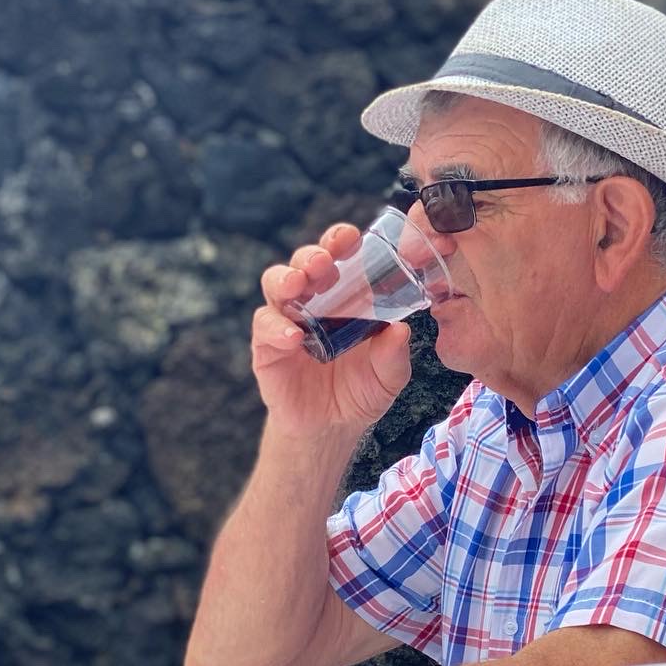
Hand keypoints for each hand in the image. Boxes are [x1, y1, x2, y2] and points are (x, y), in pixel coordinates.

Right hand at [251, 223, 411, 438]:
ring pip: (275, 284)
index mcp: (342, 295)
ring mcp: (286, 320)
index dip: (339, 241)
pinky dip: (277, 327)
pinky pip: (265, 327)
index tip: (350, 237)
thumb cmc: (361, 390)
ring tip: (299, 284)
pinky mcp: (267, 347)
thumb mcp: (388, 376)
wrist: (332, 428)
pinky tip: (294, 337)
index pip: (337, 256)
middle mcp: (311, 300)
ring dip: (286, 279)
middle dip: (311, 255)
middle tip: (323, 261)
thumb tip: (400, 330)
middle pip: (302, 263)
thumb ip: (394, 355)